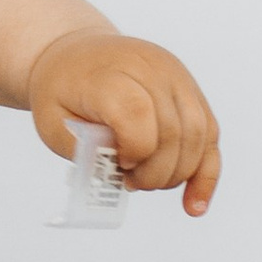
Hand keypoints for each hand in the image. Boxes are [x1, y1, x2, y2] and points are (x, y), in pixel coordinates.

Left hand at [26, 31, 220, 215]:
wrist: (74, 55)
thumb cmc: (61, 91)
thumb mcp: (51, 121)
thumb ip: (81, 148)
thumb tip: (118, 169)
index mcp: (110, 73)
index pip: (139, 114)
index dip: (134, 150)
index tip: (118, 163)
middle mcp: (150, 68)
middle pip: (174, 130)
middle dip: (156, 172)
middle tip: (130, 182)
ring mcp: (176, 75)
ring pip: (200, 133)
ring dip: (180, 173)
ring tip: (148, 181)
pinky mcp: (190, 89)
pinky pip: (210, 133)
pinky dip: (205, 172)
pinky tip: (194, 205)